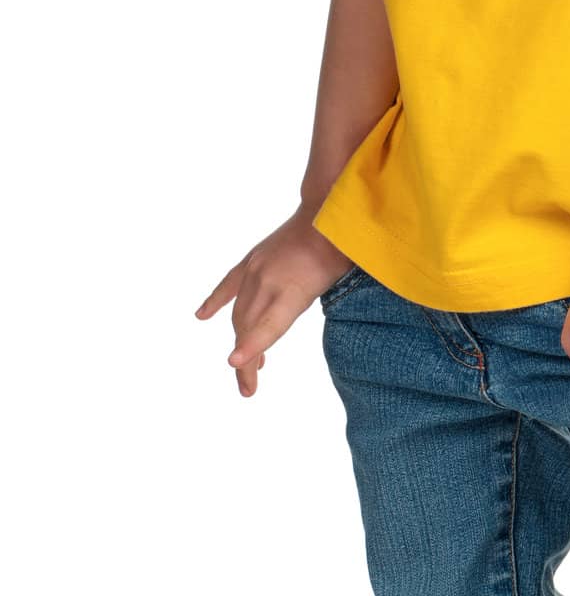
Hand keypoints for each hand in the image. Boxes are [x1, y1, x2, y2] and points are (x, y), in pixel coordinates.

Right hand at [194, 206, 354, 395]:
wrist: (326, 209)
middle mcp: (269, 280)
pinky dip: (215, 300)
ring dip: (240, 338)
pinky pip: (229, 283)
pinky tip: (202, 316)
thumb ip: (302, 308)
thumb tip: (280, 327)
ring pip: (239, 312)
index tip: (236, 364)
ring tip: (249, 365)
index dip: (252, 346)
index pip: (269, 324)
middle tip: (249, 388)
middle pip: (249, 327)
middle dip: (245, 361)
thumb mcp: (333, 285)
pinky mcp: (252, 259)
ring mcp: (257, 268)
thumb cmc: (340, 249)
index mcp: (293, 288)